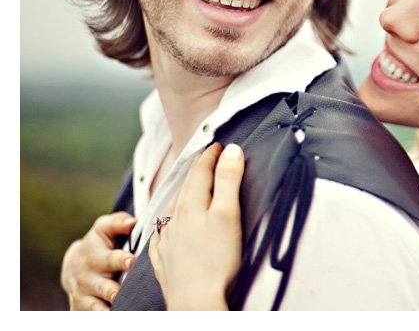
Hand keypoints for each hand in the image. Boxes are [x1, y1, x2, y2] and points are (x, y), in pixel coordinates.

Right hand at [60, 212, 136, 309]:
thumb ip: (117, 222)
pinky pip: (90, 317)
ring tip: (116, 309)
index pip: (109, 257)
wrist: (73, 267)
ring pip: (94, 306)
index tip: (131, 261)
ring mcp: (83, 295)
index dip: (120, 259)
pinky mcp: (80, 309)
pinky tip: (114, 317)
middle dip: (111, 289)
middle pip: (102, 285)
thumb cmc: (98, 246)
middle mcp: (87, 277)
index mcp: (96, 255)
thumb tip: (132, 222)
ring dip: (105, 309)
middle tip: (119, 292)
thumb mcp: (103, 230)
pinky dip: (101, 318)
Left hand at [149, 143, 244, 309]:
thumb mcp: (228, 214)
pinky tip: (167, 225)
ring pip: (171, 208)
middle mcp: (175, 220)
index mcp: (192, 206)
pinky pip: (161, 234)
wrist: (196, 302)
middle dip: (196, 169)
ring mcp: (167, 241)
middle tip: (205, 157)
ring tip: (188, 186)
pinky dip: (166, 222)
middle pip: (185, 187)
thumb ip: (228, 180)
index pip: (200, 171)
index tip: (217, 143)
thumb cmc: (216, 262)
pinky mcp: (164, 260)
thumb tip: (230, 150)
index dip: (210, 155)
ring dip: (181, 193)